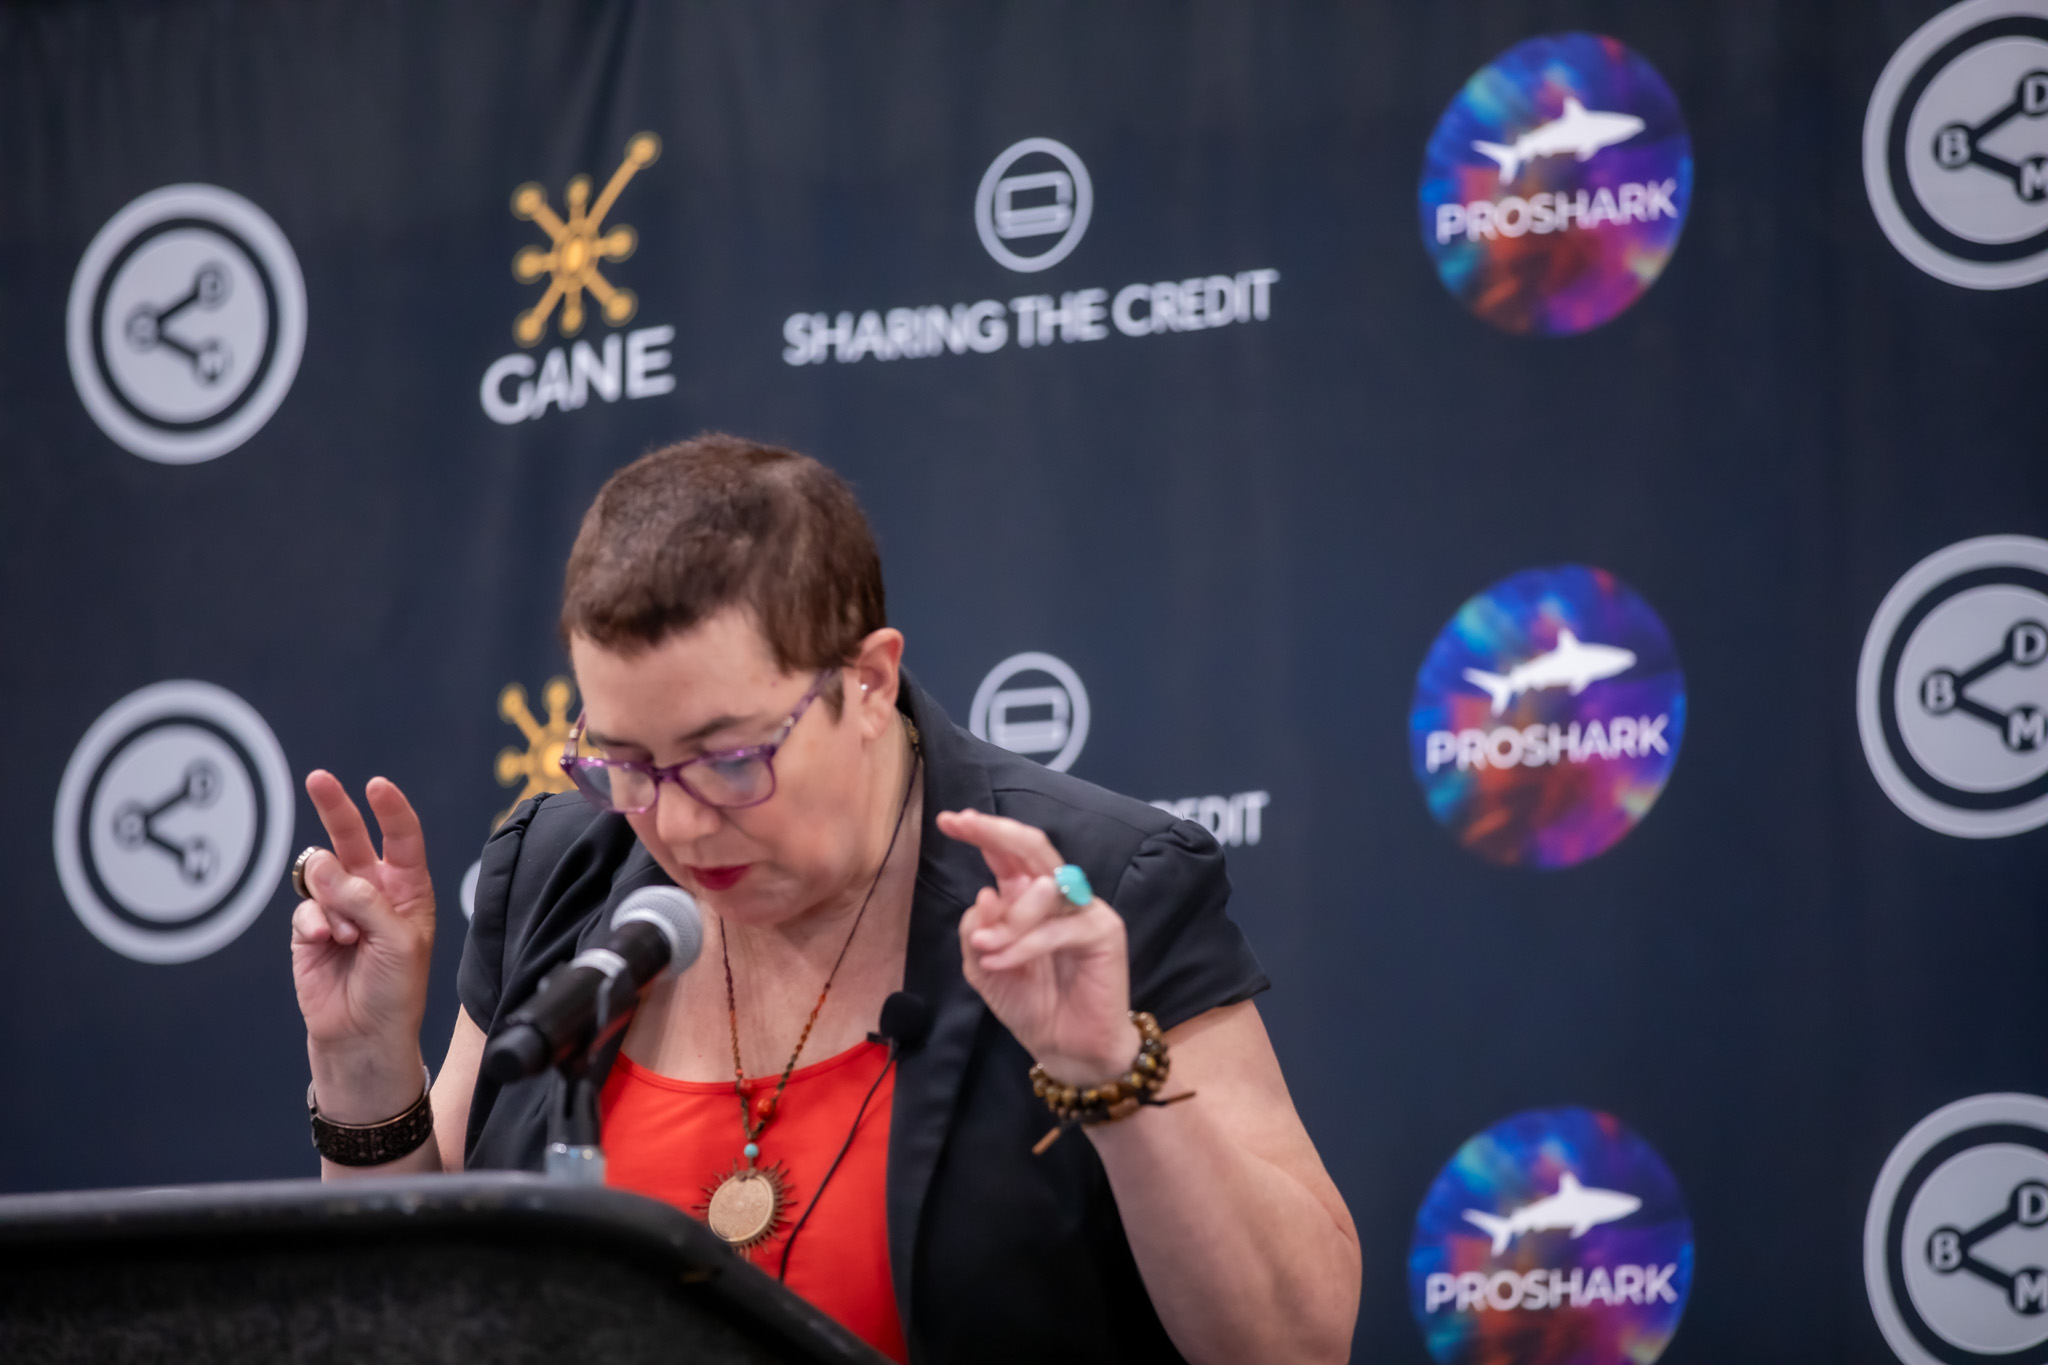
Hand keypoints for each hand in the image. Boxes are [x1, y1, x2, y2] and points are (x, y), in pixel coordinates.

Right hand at [290, 771, 435, 1122]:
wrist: (364, 1037)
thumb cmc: (396, 991)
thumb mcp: (397, 941)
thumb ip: (364, 899)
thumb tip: (320, 862)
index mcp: (408, 889)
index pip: (402, 838)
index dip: (391, 810)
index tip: (377, 785)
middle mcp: (373, 892)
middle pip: (351, 839)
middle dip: (335, 808)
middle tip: (319, 779)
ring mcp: (338, 908)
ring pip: (321, 875)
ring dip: (332, 901)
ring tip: (347, 936)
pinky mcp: (310, 930)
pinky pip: (305, 909)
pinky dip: (315, 924)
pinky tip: (328, 944)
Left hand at [938, 809, 1139, 1085]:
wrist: (1067, 1049)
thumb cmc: (1030, 1005)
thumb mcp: (984, 967)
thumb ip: (976, 930)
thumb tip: (985, 892)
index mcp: (1029, 898)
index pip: (1008, 854)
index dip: (982, 832)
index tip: (948, 820)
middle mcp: (1058, 895)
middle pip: (1032, 847)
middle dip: (994, 832)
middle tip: (962, 823)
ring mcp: (1084, 909)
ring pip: (1041, 890)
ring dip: (1007, 919)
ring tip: (984, 949)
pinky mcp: (1104, 931)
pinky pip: (1056, 929)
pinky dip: (1023, 946)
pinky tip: (1001, 963)